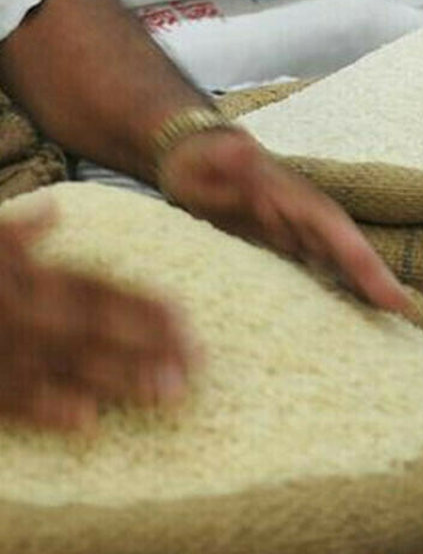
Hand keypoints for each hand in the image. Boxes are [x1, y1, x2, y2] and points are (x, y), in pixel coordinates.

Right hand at [0, 203, 196, 431]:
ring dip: (114, 381)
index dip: (139, 303)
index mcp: (17, 272)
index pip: (91, 287)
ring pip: (58, 364)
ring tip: (164, 396)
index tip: (186, 320)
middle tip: (194, 369)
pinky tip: (86, 420)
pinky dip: (44, 409)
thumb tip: (53, 212)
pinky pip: (7, 398)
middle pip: (87, 326)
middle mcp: (10, 306)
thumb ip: (12, 235)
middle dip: (143, 347)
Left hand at [158, 128, 411, 313]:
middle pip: (347, 254)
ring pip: (335, 266)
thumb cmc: (199, 161)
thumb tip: (243, 148)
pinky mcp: (279, 249)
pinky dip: (330, 293)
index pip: (340, 235)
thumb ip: (226, 156)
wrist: (188, 159)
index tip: (396, 298)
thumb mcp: (208, 157)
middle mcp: (304, 219)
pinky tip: (335, 324)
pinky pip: (312, 274)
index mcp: (297, 199)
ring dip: (358, 292)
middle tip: (403, 317)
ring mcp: (294, 235)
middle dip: (375, 283)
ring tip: (383, 328)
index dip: (368, 267)